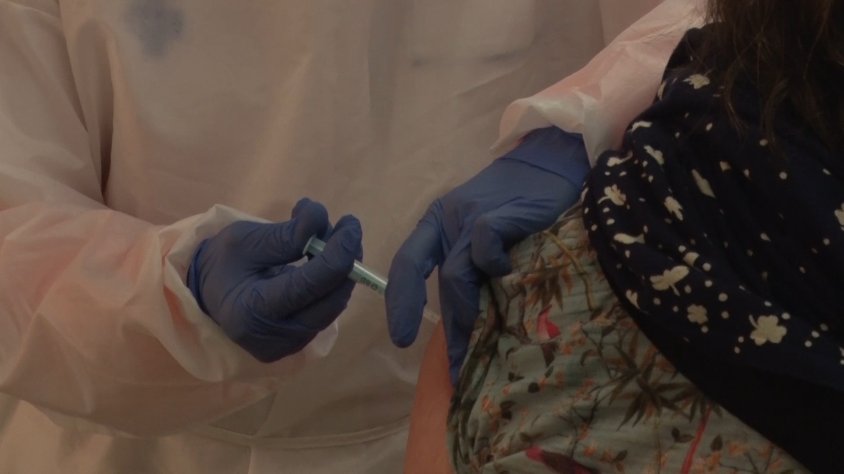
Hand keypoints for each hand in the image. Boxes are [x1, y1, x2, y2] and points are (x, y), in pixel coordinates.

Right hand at [187, 198, 361, 361]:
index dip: (338, 253)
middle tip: (347, 226)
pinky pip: (327, 310)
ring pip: (334, 305)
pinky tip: (325, 259)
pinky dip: (332, 282)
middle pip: (331, 299)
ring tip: (331, 237)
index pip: (310, 284)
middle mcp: (275, 338)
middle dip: (347, 259)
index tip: (350, 224)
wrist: (208, 295)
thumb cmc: (223, 264)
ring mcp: (290, 346)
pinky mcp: (300, 343)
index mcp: (253, 312)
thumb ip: (285, 234)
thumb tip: (323, 218)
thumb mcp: (246, 240)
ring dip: (342, 269)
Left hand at [386, 127, 586, 383]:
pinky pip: (483, 249)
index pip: (407, 263)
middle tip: (458, 366)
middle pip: (438, 280)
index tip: (401, 337)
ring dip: (467, 314)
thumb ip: (470, 268)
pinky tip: (508, 279)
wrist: (551, 161)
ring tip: (479, 343)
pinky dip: (492, 268)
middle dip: (449, 327)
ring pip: (456, 274)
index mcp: (437, 223)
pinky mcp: (500, 215)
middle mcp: (449, 219)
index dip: (400, 301)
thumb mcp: (483, 233)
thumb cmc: (517, 203)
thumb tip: (464, 324)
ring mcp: (472, 216)